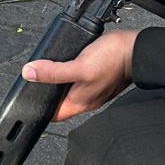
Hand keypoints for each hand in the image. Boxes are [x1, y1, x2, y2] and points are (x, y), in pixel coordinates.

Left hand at [21, 30, 137, 121]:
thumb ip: (53, 72)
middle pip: (60, 102)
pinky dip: (70, 73)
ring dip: (58, 81)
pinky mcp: (98, 77)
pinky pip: (78, 80)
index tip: (28, 99)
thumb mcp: (78, 66)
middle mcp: (86, 99)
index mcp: (80, 103)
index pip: (53, 114)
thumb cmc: (113, 60)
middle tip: (35, 80)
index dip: (39, 109)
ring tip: (48, 70)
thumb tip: (30, 73)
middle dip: (46, 93)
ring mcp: (93, 89)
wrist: (137, 49)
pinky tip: (68, 63)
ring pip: (69, 90)